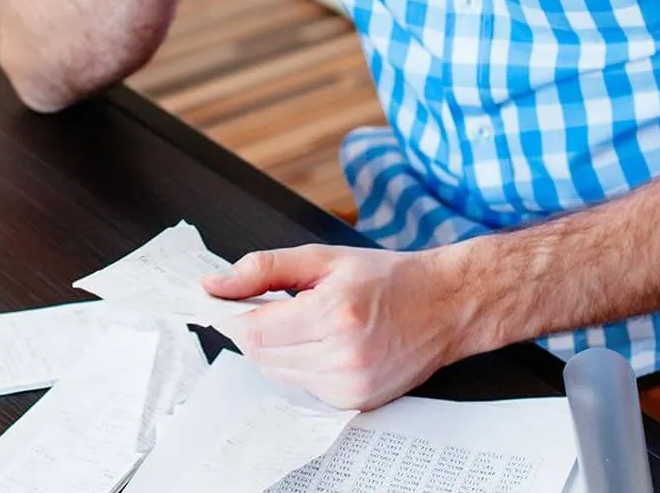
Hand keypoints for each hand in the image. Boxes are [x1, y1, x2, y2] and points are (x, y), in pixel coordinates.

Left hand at [202, 243, 489, 410]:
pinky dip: (300, 366)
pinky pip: (304, 388)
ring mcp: (352, 386)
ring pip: (278, 374)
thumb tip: (216, 283)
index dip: (231, 316)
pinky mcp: (356, 402)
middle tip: (269, 306)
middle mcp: (344, 357)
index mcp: (335, 314)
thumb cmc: (389, 279)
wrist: (444, 306)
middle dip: (254, 330)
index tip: (224, 302)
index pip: (253, 331)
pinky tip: (321, 343)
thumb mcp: (323, 258)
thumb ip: (263, 268)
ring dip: (277, 349)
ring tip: (303, 322)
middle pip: (261, 355)